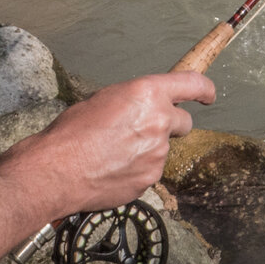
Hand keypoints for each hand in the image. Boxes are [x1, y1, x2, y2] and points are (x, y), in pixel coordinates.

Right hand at [0, 72, 216, 219]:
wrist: (55, 170)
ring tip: (113, 153)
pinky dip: (137, 169)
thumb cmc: (71, 131)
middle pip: (184, 123)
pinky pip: (150, 171)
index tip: (209, 95)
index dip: (205, 89)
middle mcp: (159, 122)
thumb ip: (134, 102)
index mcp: (148, 93)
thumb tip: (143, 109)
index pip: (193, 84)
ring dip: (147, 149)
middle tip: (143, 130)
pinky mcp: (150, 179)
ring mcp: (157, 154)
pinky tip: (112, 169)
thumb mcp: (105, 99)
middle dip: (170, 125)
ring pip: (163, 149)